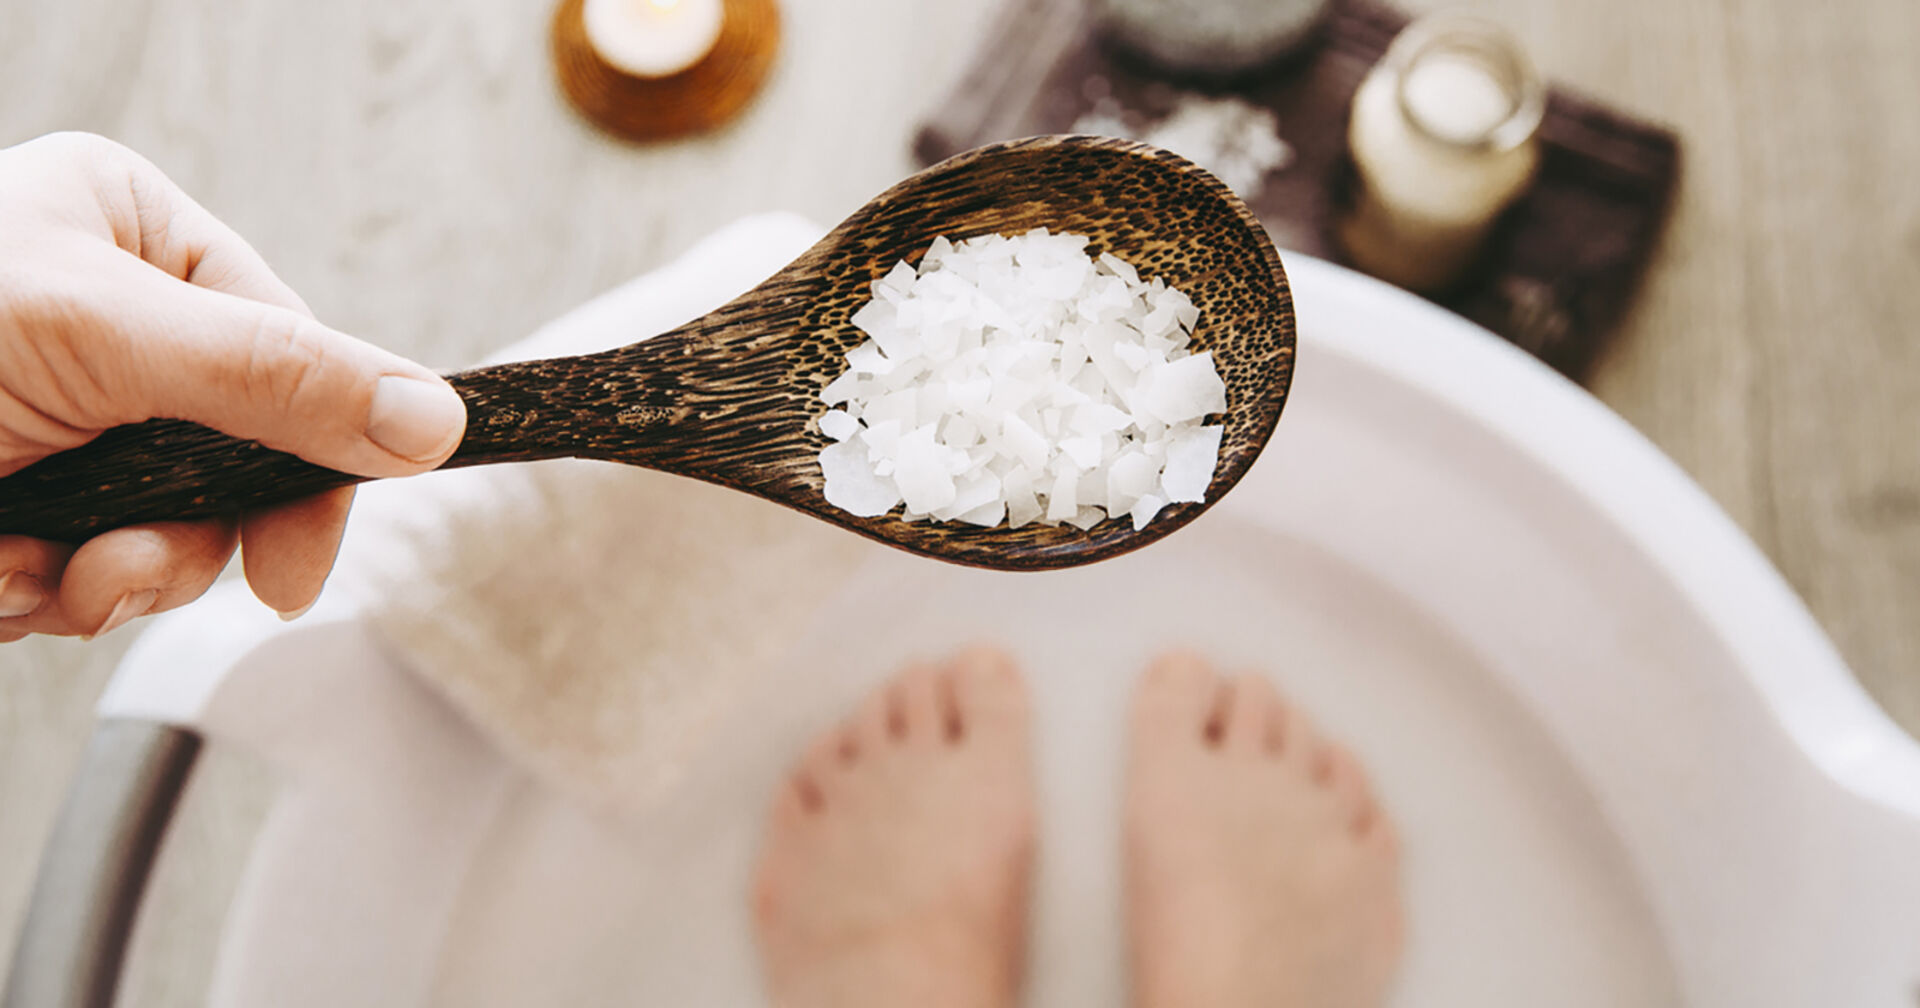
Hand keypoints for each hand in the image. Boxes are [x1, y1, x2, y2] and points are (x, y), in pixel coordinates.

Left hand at [0, 132, 465, 641]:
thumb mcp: (101, 336)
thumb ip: (276, 377)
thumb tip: (433, 417)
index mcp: (133, 234)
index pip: (291, 350)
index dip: (310, 461)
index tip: (297, 564)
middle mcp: (107, 321)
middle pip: (236, 455)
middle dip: (180, 536)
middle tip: (122, 572)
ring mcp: (64, 417)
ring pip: (167, 528)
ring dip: (108, 578)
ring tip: (32, 573)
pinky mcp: (18, 498)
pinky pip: (86, 570)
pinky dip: (41, 596)